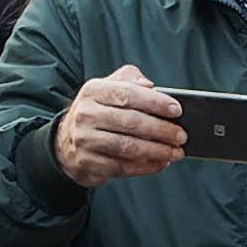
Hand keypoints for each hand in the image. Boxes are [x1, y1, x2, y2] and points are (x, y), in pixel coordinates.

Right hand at [52, 67, 187, 187]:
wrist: (65, 142)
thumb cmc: (97, 112)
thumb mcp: (107, 87)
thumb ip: (129, 79)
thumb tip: (150, 86)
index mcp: (93, 91)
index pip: (127, 94)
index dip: (155, 102)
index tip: (176, 110)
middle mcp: (86, 114)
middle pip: (130, 122)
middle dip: (161, 130)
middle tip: (181, 135)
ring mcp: (84, 140)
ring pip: (128, 147)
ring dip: (157, 151)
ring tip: (176, 152)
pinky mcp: (88, 162)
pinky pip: (122, 167)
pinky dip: (146, 167)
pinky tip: (161, 163)